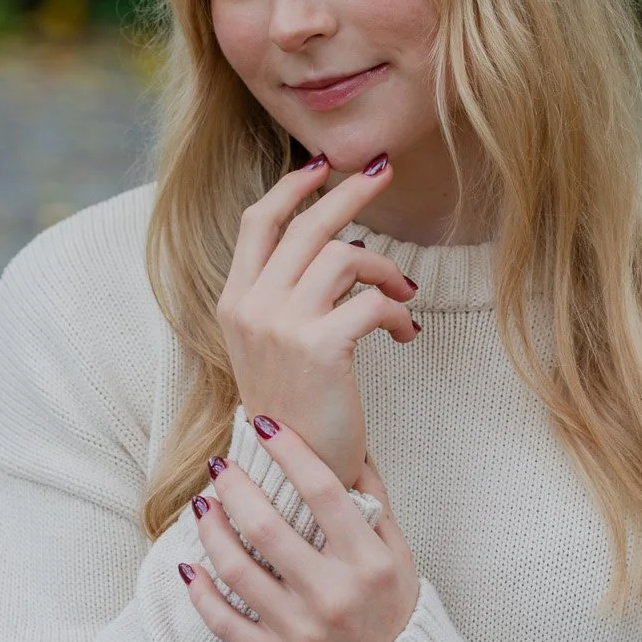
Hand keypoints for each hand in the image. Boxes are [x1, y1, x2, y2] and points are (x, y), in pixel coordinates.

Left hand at [178, 417, 420, 641]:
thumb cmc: (400, 617)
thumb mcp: (402, 558)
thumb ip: (375, 504)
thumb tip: (350, 449)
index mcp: (370, 562)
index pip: (323, 490)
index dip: (289, 450)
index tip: (264, 424)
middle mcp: (334, 594)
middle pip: (266, 525)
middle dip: (234, 485)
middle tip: (219, 466)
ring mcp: (302, 631)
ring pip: (237, 570)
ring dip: (210, 530)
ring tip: (202, 507)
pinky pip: (225, 623)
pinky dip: (201, 592)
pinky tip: (191, 566)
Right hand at [216, 153, 418, 486]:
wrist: (295, 475)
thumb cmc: (294, 410)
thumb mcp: (271, 346)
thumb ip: (284, 295)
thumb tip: (335, 242)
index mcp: (234, 301)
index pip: (258, 222)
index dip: (291, 187)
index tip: (322, 166)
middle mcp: (251, 307)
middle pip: (307, 224)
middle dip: (351, 190)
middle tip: (384, 170)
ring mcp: (282, 326)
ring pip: (345, 254)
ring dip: (385, 266)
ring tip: (404, 289)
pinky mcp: (320, 348)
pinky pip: (373, 301)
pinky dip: (399, 310)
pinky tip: (406, 333)